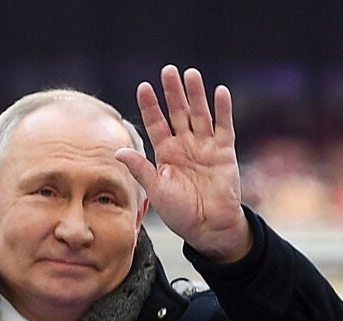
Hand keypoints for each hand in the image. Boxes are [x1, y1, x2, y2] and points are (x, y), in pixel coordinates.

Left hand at [115, 65, 251, 262]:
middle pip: (178, 113)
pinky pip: (224, 127)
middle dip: (173, 92)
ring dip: (196, 95)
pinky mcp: (225, 153)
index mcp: (166, 153)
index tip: (143, 87)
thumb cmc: (180, 213)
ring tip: (190, 74)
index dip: (151, 106)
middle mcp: (185, 146)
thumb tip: (117, 151)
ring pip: (200, 115)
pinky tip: (219, 92)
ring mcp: (205, 147)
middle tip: (168, 70)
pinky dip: (223, 110)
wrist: (209, 228)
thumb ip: (140, 169)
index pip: (156, 124)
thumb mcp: (156, 190)